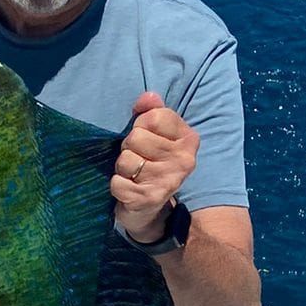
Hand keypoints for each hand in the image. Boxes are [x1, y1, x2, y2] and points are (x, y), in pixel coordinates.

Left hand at [111, 91, 198, 242]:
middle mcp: (184, 160)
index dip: (141, 126)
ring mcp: (168, 180)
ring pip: (125, 160)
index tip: (146, 139)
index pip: (153, 117)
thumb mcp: (156, 135)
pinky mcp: (149, 199)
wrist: (151, 209)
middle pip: (136, 138)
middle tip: (138, 161)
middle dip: (129, 149)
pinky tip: (130, 191)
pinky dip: (117, 186)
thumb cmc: (151, 163)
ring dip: (123, 169)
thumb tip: (148, 96)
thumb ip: (152, 111)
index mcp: (188, 139)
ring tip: (134, 176)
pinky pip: (117, 182)